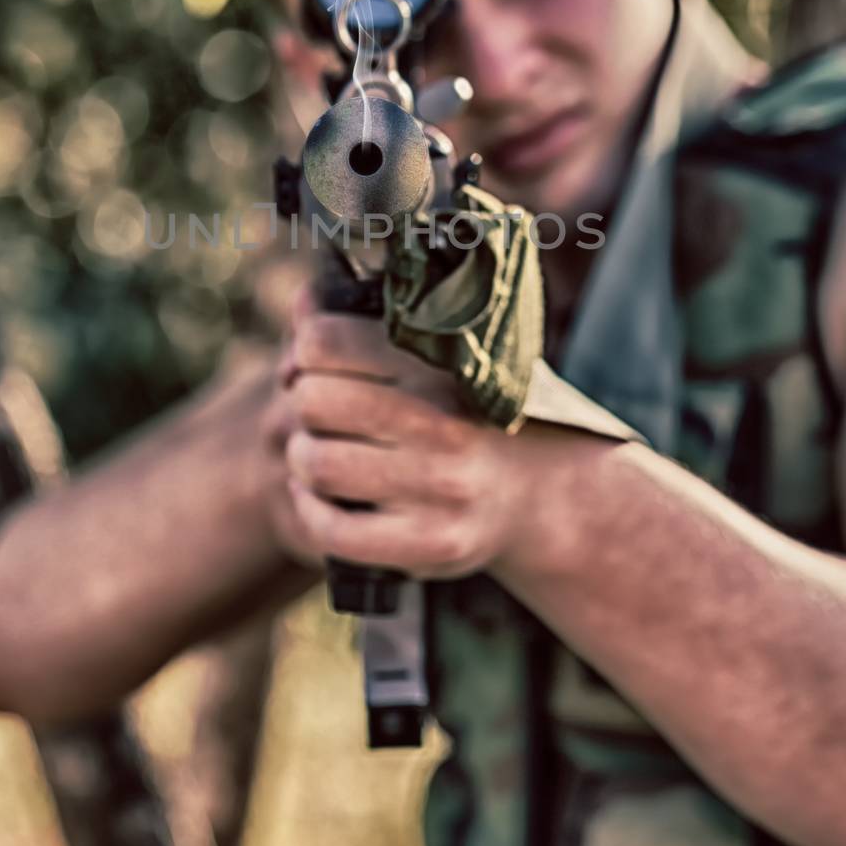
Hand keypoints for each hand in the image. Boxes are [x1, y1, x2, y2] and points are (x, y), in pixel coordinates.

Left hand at [268, 284, 536, 579]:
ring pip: (317, 463)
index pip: (327, 342)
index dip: (305, 351)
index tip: (314, 364)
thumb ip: (371, 329)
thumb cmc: (475, 413)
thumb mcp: (443, 358)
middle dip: (304, 403)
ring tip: (319, 451)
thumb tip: (302, 300)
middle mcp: (442, 425)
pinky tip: (320, 495)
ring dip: (303, 456)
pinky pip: (330, 529)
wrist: (543, 493)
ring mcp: (437, 490)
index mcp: (442, 367)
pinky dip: (309, 508)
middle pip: (314, 401)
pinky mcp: (429, 544)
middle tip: (318, 411)